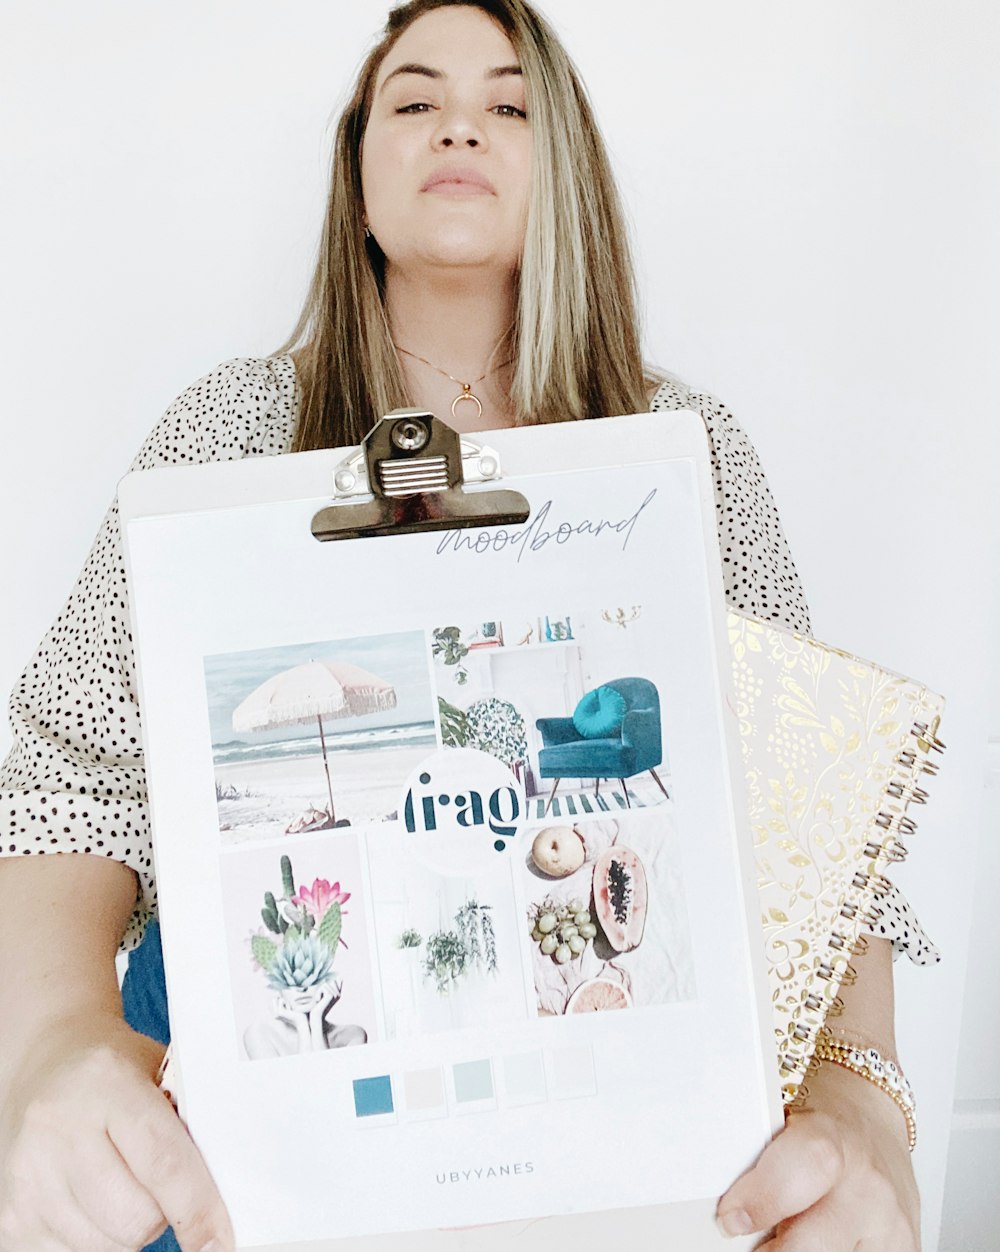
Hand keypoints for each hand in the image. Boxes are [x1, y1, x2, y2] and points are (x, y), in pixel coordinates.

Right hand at [0, 1010, 233, 1251]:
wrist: (44, 1064)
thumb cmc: (112, 1069)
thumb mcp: (159, 1070)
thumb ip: (191, 1119)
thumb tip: (227, 1185)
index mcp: (106, 1083)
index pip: (163, 1162)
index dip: (199, 1208)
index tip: (221, 1239)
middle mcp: (58, 1131)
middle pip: (136, 1218)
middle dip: (165, 1211)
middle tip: (161, 1179)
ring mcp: (27, 1179)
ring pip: (109, 1245)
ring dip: (131, 1228)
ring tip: (123, 1181)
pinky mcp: (11, 1219)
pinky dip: (98, 1240)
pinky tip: (94, 1199)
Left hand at [716, 1062, 919, 1249]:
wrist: (873, 1122)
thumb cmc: (824, 1123)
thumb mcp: (787, 1123)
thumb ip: (762, 1165)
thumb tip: (728, 1214)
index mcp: (833, 1139)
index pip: (802, 1169)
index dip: (762, 1199)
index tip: (730, 1219)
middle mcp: (869, 1186)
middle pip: (812, 1243)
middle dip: (771, 1251)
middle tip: (752, 1241)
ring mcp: (891, 1226)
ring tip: (787, 1235)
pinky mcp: (904, 1251)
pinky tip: (818, 1240)